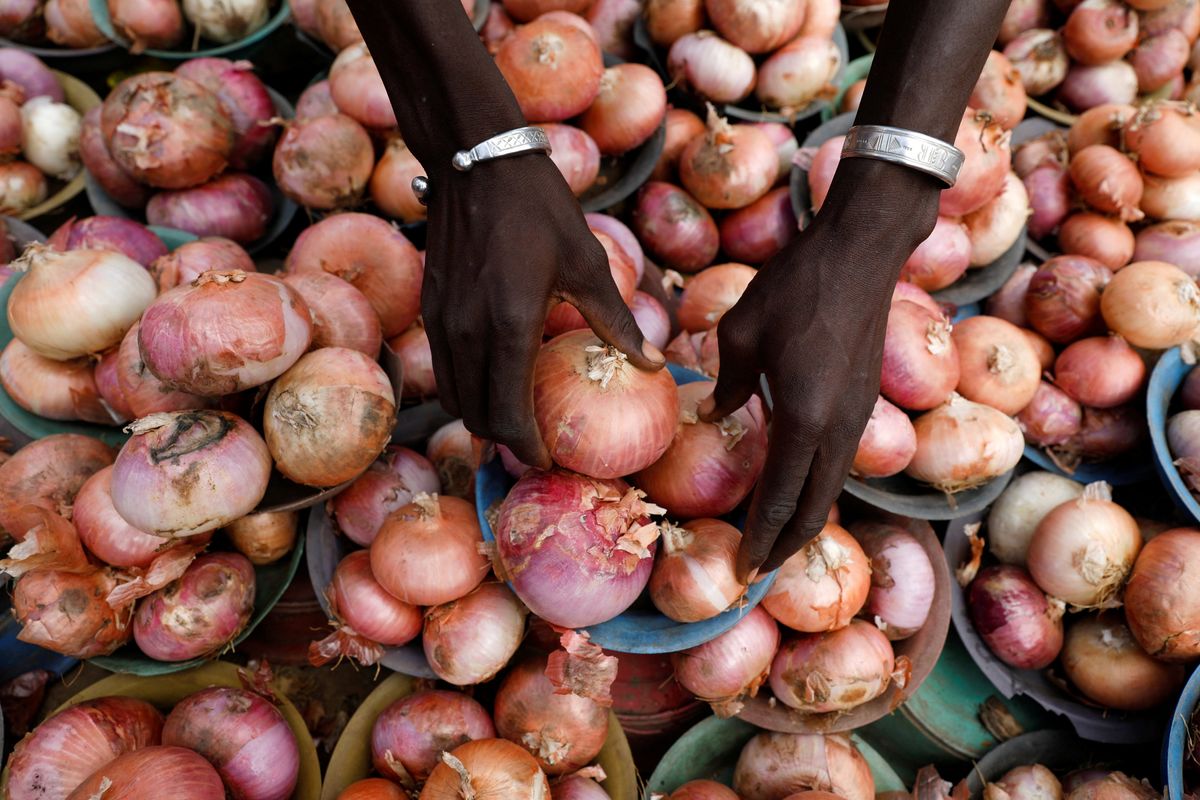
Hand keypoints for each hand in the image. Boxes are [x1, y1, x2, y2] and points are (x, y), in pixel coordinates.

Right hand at [422, 154, 663, 466]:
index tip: (551, 456)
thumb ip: (615, 321)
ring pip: (455, 398)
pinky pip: (445, 370)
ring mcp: (443, 323)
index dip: (528, 446)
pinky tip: (496, 378)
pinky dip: (468, 388)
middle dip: (506, 439)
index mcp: (509, 328)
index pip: (508, 415)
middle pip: (477, 417)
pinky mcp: (430, 309)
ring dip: (483, 416)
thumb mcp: (587, 263)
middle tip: (539, 441)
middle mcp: (467, 334)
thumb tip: (651, 362)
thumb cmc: (539, 208)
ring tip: (518, 417)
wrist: (476, 160)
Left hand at [701, 158, 939, 579]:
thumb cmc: (795, 285)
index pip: (780, 499)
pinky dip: (816, 490)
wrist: (861, 251)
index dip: (760, 540)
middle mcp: (837, 429)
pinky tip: (793, 488)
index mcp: (804, 418)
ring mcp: (857, 418)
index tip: (741, 571)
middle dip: (784, 547)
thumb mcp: (742, 332)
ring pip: (831, 490)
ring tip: (773, 541)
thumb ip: (729, 382)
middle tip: (755, 572)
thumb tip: (717, 414)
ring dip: (803, 521)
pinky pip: (838, 464)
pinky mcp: (863, 402)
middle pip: (814, 509)